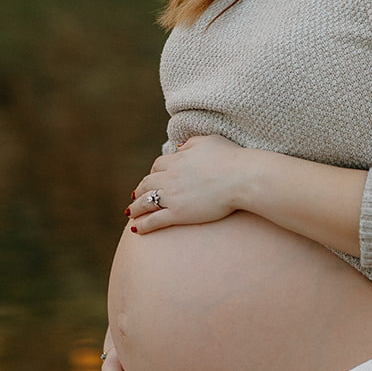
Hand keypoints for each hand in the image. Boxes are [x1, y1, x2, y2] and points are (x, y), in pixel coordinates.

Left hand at [126, 134, 248, 233]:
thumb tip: (179, 146)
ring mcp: (173, 196)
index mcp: (178, 159)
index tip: (153, 176)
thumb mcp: (209, 141)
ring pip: (146, 201)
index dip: (154, 171)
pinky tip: (136, 229)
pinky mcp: (178, 214)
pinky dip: (143, 225)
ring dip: (135, 207)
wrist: (241, 178)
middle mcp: (171, 177)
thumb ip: (191, 143)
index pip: (158, 164)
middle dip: (140, 189)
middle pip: (147, 182)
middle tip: (135, 195)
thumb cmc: (231, 158)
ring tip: (130, 212)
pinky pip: (154, 220)